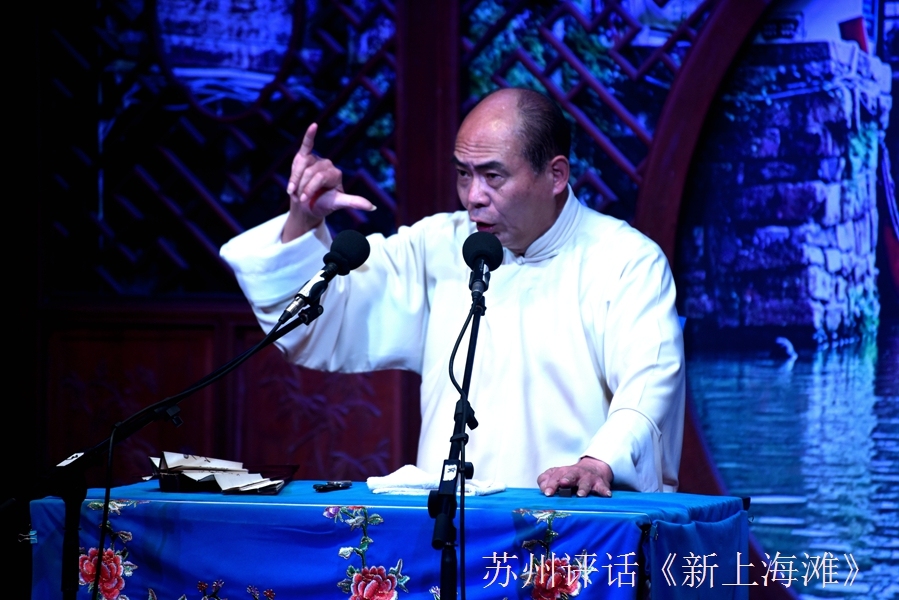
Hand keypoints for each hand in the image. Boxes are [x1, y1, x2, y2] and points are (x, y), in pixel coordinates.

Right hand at [282, 123, 374, 241]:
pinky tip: (314, 125)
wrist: (307, 205)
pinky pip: (307, 143)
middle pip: (309, 172)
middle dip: (302, 186)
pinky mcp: (305, 156)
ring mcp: (316, 160)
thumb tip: (374, 207)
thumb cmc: (322, 204)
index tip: (303, 200)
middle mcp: (327, 164)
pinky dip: (310, 134)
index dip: (309, 188)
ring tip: (292, 190)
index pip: (319, 177)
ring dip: (294, 178)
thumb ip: (353, 202)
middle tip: (300, 198)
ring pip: (302, 165)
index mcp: (336, 174)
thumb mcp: (337, 203)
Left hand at [537, 457, 612, 497]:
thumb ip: (546, 480)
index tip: (547, 493)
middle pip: (570, 475)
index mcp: (563, 472)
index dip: (550, 484)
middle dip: (567, 479)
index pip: (554, 476)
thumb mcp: (557, 475)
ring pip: (585, 482)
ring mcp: (588, 478)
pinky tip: (606, 494)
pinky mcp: (599, 483)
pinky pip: (602, 487)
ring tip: (581, 494)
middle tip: (563, 484)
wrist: (592, 468)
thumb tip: (542, 488)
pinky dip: (604, 490)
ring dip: (583, 488)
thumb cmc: (571, 475)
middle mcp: (575, 473)